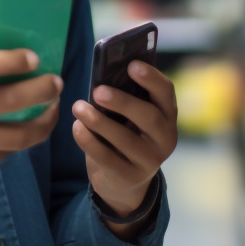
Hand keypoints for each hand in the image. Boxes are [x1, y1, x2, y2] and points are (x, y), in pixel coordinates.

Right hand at [0, 49, 61, 228]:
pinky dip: (21, 139)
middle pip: (9, 100)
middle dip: (42, 90)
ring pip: (18, 134)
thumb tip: (13, 66)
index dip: (13, 60)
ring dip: (43, 120)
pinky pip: (5, 152)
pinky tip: (28, 129)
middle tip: (55, 82)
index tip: (34, 58)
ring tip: (52, 108)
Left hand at [71, 61, 176, 231]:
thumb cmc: (125, 134)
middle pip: (149, 117)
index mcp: (167, 115)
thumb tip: (101, 76)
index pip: (166, 92)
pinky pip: (107, 158)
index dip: (151, 77)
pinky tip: (76, 128)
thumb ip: (124, 97)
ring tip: (78, 107)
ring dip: (99, 121)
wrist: (124, 180)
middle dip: (122, 102)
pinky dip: (89, 141)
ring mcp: (150, 161)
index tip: (131, 65)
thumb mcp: (130, 117)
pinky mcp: (129, 177)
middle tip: (97, 91)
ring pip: (125, 139)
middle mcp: (165, 138)